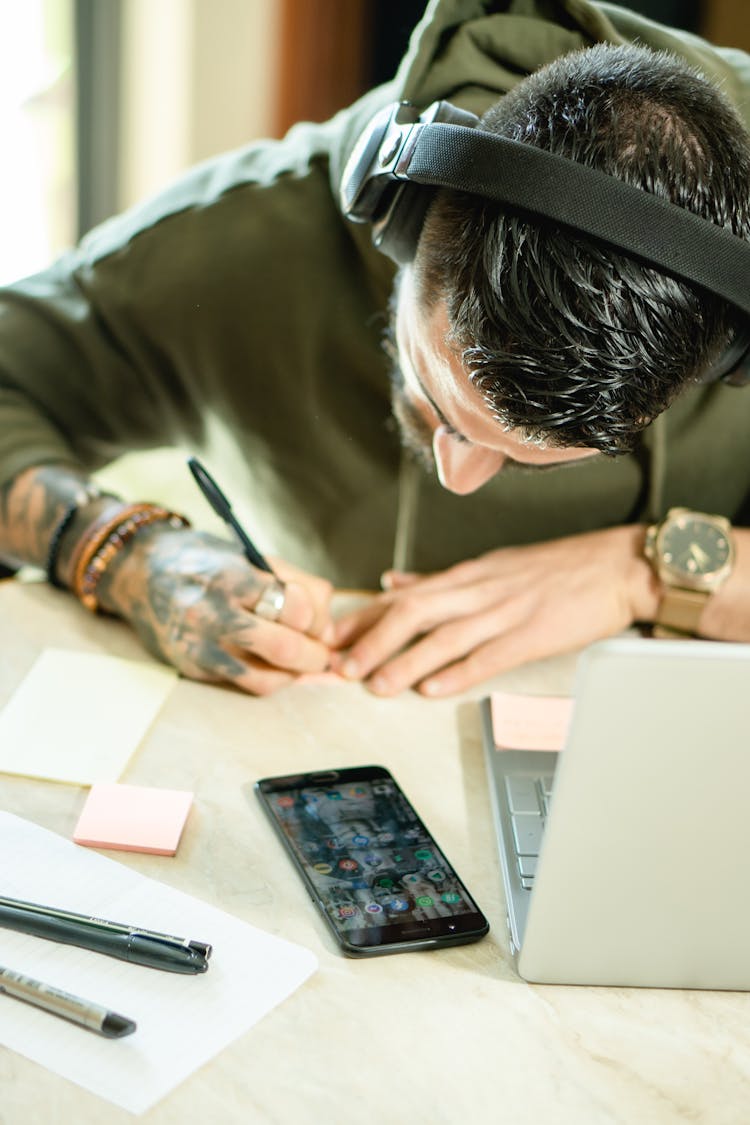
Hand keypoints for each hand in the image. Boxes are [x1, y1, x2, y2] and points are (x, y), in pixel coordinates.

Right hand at [100, 523, 333, 693]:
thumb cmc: (206, 562)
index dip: (318, 617)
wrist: (140, 574)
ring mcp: (200, 645)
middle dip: (316, 655)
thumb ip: (294, 583)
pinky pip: (246, 685)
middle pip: (285, 648)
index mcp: (231, 577)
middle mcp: (212, 613)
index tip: (317, 618)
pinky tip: (275, 667)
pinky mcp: (193, 668)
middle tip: (323, 653)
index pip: (296, 607)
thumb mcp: (250, 556)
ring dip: (296, 674)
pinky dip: (271, 680)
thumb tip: (328, 625)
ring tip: (301, 662)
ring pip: (268, 677)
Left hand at [330, 526, 658, 696]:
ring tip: (376, 685)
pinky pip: (489, 655)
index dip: (365, 618)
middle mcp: (479, 589)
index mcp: (468, 574)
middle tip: (342, 667)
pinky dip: (458, 672)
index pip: (405, 594)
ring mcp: (506, 611)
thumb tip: (393, 583)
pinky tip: (433, 689)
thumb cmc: (557, 568)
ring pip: (444, 636)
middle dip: (373, 640)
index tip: (333, 639)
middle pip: (414, 611)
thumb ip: (439, 580)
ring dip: (405, 661)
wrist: (617, 566)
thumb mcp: (492, 565)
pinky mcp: (534, 634)